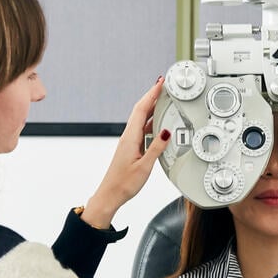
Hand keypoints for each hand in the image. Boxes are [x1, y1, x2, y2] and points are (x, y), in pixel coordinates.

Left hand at [81, 77, 171, 228]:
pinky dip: (151, 121)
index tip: (160, 82)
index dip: (151, 94)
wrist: (110, 194)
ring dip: (152, 108)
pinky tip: (158, 124)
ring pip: (141, 119)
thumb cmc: (124, 183)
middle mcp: (128, 136)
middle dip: (152, 96)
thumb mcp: (145, 166)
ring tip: (164, 100)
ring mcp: (129, 141)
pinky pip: (142, 129)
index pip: (142, 109)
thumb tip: (166, 131)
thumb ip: (157, 147)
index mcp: (131, 137)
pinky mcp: (131, 148)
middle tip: (163, 86)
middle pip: (141, 110)